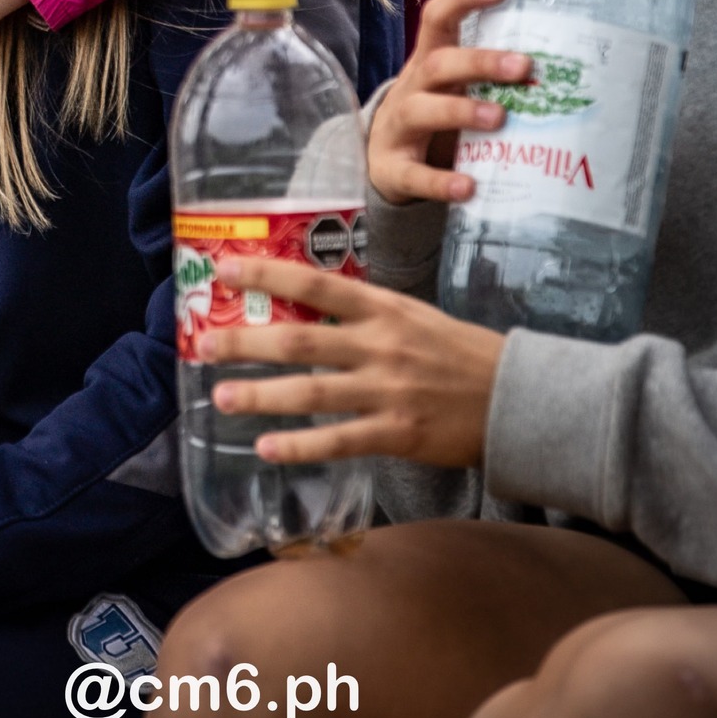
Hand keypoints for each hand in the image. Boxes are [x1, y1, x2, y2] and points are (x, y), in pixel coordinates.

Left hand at [205, 256, 503, 469]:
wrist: (512, 395)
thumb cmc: (457, 351)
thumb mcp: (412, 314)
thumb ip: (364, 312)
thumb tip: (308, 303)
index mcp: (383, 307)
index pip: (315, 283)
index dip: (268, 275)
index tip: (226, 269)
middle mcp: (380, 344)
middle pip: (301, 339)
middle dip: (247, 341)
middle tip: (204, 344)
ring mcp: (387, 390)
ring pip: (312, 392)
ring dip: (262, 395)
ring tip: (220, 398)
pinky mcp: (397, 432)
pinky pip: (339, 441)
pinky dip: (301, 446)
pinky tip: (267, 448)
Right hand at [369, 0, 530, 206]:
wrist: (382, 162)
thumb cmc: (434, 114)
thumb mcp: (451, 86)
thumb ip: (488, 76)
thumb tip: (561, 65)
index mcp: (428, 61)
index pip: (438, 18)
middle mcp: (411, 87)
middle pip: (438, 64)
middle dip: (479, 61)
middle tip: (523, 65)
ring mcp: (398, 128)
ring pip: (423, 110)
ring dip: (461, 111)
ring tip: (499, 118)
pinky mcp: (394, 169)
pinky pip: (416, 174)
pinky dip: (441, 181)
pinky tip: (469, 187)